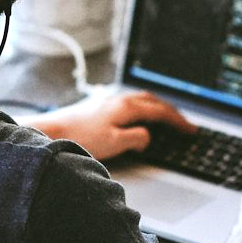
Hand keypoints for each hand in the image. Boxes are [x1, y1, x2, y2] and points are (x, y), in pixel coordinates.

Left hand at [28, 90, 192, 160]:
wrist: (51, 132)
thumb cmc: (80, 138)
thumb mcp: (115, 143)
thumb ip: (137, 138)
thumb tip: (148, 136)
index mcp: (127, 107)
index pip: (161, 112)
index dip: (178, 121)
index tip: (190, 130)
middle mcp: (118, 99)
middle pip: (152, 101)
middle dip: (170, 111)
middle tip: (182, 122)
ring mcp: (107, 100)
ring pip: (140, 100)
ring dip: (155, 107)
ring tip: (164, 117)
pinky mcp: (97, 106)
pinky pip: (127, 102)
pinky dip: (140, 108)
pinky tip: (135, 114)